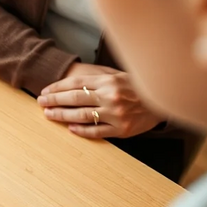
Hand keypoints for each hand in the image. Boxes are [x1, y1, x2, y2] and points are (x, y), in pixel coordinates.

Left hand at [38, 69, 162, 138]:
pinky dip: (82, 130)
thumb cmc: (138, 85)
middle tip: (40, 102)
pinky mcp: (122, 129)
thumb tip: (71, 81)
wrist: (166, 98)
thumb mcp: (119, 75)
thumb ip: (98, 78)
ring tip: (49, 114)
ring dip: (62, 115)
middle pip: (74, 98)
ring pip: (81, 115)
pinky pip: (97, 131)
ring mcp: (116, 114)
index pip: (75, 83)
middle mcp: (110, 96)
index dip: (57, 87)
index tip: (45, 91)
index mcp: (109, 80)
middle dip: (54, 100)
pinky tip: (70, 128)